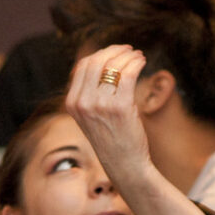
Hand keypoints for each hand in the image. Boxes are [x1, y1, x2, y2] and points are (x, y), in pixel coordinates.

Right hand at [65, 45, 152, 182]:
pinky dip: (137, 63)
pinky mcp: (120, 107)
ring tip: (138, 57)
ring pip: (113, 65)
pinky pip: (128, 74)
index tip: (114, 52)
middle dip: (114, 51)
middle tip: (129, 50)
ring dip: (128, 56)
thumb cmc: (112, 139)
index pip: (82, 67)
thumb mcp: (91, 115)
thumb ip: (91, 92)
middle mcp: (82, 103)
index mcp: (72, 103)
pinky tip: (142, 62)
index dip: (100, 54)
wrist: (124, 164)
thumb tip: (102, 63)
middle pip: (95, 62)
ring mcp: (100, 105)